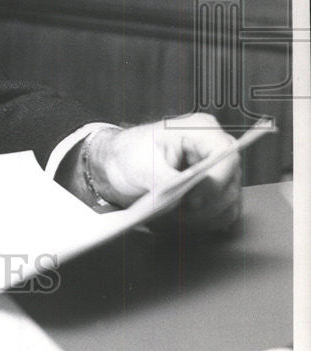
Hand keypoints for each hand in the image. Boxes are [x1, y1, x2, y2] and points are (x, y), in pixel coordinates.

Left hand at [86, 113, 241, 230]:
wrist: (120, 163)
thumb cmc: (130, 154)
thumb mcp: (142, 164)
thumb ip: (165, 179)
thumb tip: (183, 197)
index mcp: (200, 129)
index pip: (226, 155)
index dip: (214, 181)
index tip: (191, 199)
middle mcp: (215, 148)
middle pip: (230, 184)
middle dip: (203, 204)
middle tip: (174, 211)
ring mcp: (219, 170)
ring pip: (228, 202)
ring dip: (202, 216)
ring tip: (172, 214)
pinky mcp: (217, 190)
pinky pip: (224, 213)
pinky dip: (204, 221)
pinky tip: (181, 218)